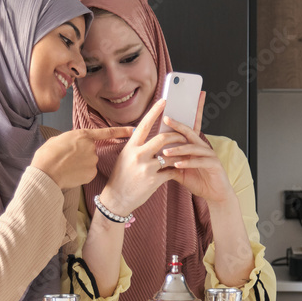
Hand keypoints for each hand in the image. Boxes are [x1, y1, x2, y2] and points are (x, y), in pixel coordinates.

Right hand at [31, 126, 130, 188]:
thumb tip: (73, 144)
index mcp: (83, 135)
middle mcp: (91, 147)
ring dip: (81, 165)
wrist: (46, 171)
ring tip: (67, 167)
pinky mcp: (92, 174)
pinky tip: (71, 174)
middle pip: (92, 151)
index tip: (133, 130)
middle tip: (68, 159)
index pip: (107, 132)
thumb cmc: (47, 155)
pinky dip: (81, 174)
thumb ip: (72, 140)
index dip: (122, 131)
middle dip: (83, 155)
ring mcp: (93, 161)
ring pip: (90, 163)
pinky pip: (89, 173)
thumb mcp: (58, 139)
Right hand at [98, 99, 186, 214]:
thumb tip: (144, 132)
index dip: (155, 112)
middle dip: (176, 135)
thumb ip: (136, 146)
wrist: (116, 199)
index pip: (144, 125)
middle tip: (183, 135)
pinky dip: (177, 170)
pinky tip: (179, 170)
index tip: (164, 101)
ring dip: (180, 154)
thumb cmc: (120, 177)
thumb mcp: (124, 157)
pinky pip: (171, 172)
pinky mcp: (154, 181)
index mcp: (130, 147)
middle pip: (163, 139)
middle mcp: (138, 155)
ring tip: (185, 153)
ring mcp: (146, 169)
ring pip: (171, 156)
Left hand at [161, 93, 233, 205]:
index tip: (175, 106)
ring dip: (178, 149)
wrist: (215, 195)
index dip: (185, 115)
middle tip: (166, 119)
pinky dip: (188, 163)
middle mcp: (203, 147)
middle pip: (190, 132)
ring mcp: (210, 155)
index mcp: (195, 146)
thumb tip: (153, 158)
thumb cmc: (199, 181)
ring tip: (165, 151)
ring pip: (193, 147)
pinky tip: (177, 164)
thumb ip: (169, 163)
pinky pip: (199, 161)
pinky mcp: (214, 165)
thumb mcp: (180, 171)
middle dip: (178, 125)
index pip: (189, 127)